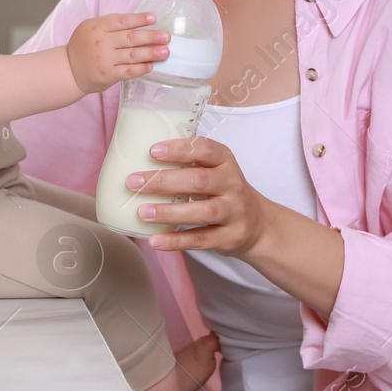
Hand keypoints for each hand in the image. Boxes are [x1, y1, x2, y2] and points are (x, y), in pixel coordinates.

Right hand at [66, 12, 169, 94]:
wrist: (68, 70)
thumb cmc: (84, 46)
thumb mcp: (90, 28)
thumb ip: (110, 25)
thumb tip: (139, 23)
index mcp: (97, 27)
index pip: (121, 21)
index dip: (138, 19)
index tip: (154, 18)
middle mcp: (101, 42)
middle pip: (130, 38)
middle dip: (150, 37)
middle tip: (166, 37)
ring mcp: (105, 60)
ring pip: (132, 55)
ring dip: (151, 53)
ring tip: (165, 52)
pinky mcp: (108, 75)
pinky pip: (128, 71)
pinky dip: (141, 68)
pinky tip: (151, 65)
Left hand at [124, 136, 273, 256]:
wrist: (258, 225)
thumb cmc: (224, 192)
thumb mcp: (215, 172)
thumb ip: (188, 166)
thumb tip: (139, 165)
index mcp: (226, 162)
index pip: (205, 149)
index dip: (180, 149)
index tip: (153, 151)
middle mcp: (233, 185)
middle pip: (198, 180)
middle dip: (163, 181)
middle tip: (133, 182)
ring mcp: (234, 212)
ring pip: (202, 211)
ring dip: (169, 212)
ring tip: (142, 212)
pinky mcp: (230, 237)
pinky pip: (201, 239)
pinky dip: (176, 241)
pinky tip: (155, 241)